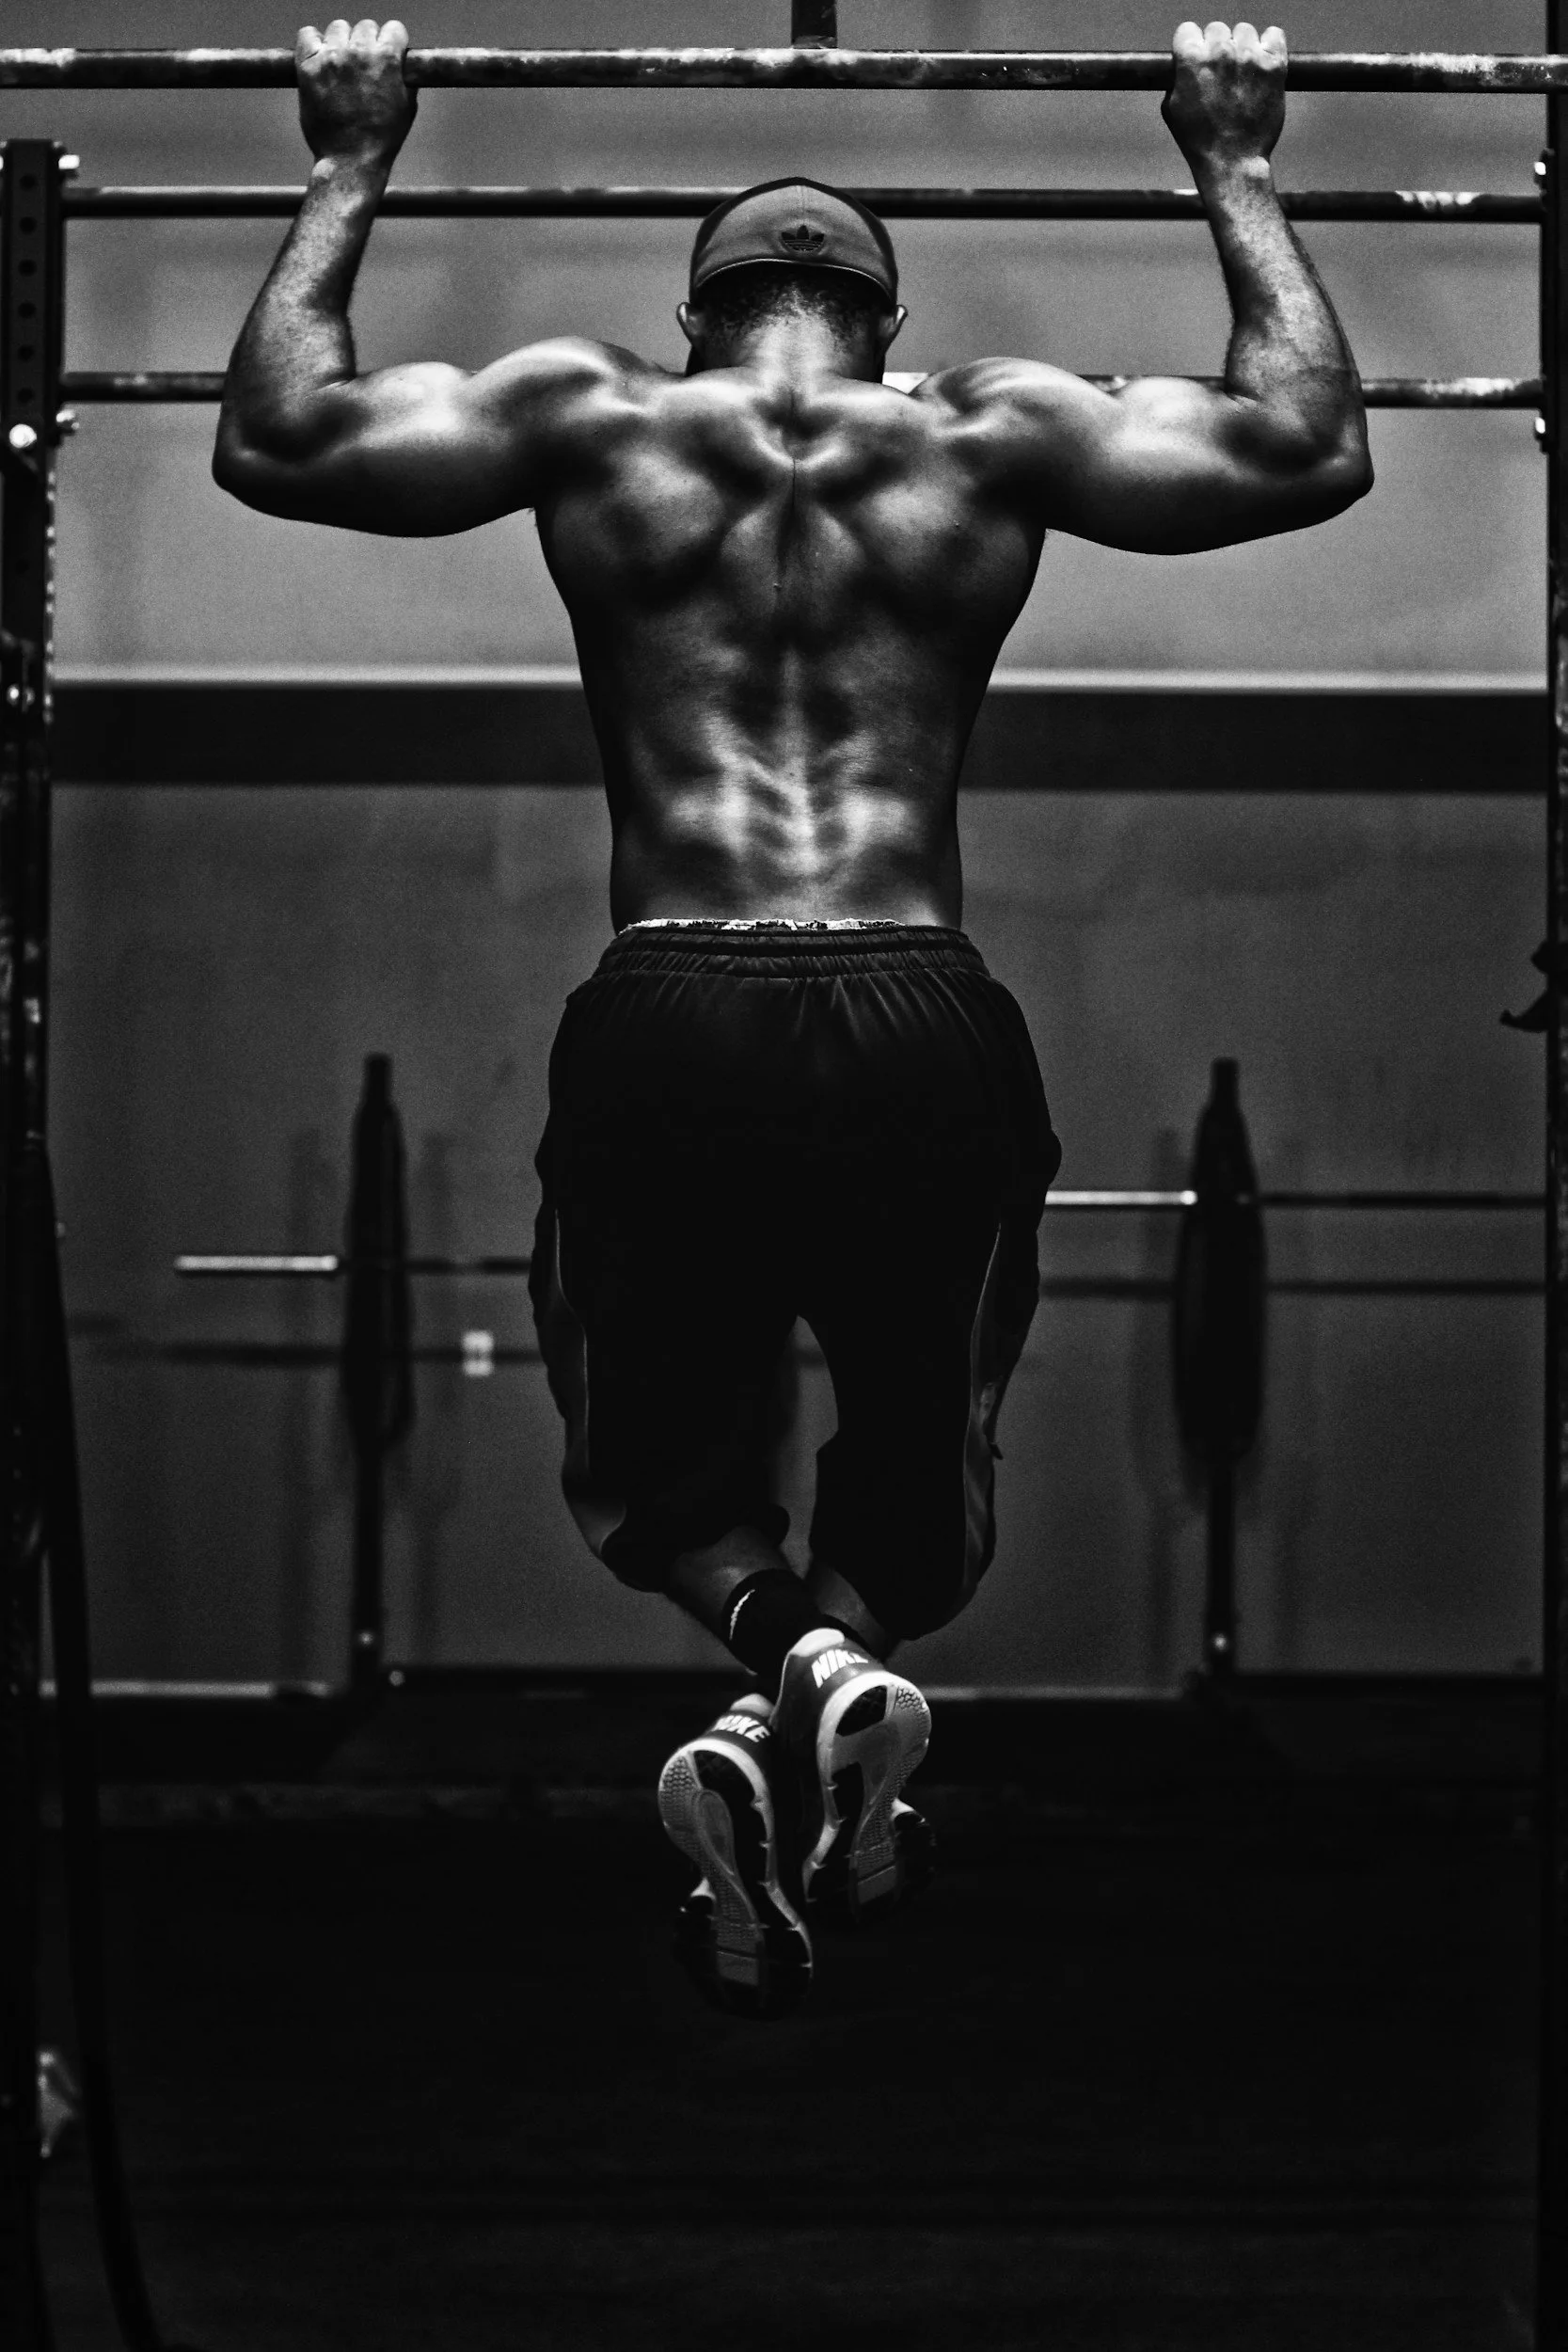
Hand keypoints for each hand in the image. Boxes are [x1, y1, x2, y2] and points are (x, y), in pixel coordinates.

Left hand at [296, 18, 415, 167]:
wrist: (351, 161)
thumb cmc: (381, 139)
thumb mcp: (407, 107)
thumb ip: (405, 77)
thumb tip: (403, 62)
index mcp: (387, 59)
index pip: (393, 28)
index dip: (392, 43)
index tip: (387, 54)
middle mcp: (359, 52)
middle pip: (365, 26)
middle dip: (367, 43)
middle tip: (363, 68)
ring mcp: (332, 58)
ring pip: (338, 28)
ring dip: (341, 42)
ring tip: (341, 66)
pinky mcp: (308, 66)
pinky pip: (307, 34)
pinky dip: (313, 42)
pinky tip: (320, 58)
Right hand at [1162, 20, 1286, 174]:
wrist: (1232, 163)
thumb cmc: (1198, 141)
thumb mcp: (1172, 109)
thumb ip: (1177, 77)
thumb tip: (1182, 62)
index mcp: (1191, 59)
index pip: (1188, 30)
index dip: (1190, 47)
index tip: (1195, 62)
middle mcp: (1221, 52)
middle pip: (1217, 29)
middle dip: (1216, 48)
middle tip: (1220, 75)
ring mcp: (1250, 57)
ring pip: (1244, 31)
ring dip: (1242, 47)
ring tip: (1241, 74)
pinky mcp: (1274, 65)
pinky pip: (1273, 34)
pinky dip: (1269, 44)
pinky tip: (1262, 63)